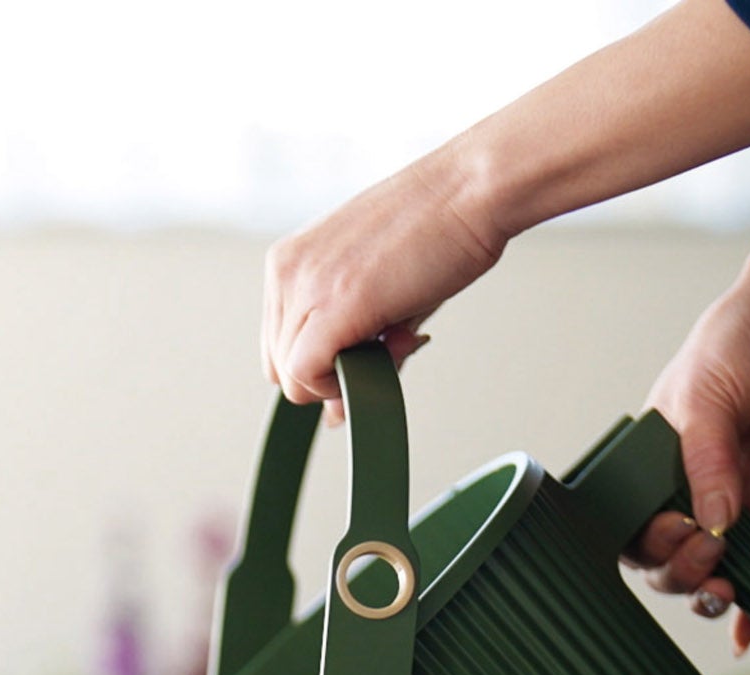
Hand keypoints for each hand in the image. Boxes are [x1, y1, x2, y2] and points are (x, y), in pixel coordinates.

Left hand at [262, 156, 504, 411]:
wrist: (472, 188)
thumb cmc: (438, 230)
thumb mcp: (380, 291)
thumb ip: (353, 347)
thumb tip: (337, 411)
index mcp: (290, 262)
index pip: (278, 345)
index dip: (319, 366)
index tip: (364, 354)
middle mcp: (286, 272)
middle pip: (280, 367)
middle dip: (331, 376)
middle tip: (386, 347)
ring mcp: (306, 287)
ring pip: (293, 377)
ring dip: (345, 378)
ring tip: (397, 337)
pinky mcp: (334, 306)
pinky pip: (307, 375)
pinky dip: (341, 385)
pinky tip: (385, 355)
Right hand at [633, 270, 749, 652]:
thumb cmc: (733, 346)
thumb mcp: (702, 399)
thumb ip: (705, 461)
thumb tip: (713, 521)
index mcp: (649, 470)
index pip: (631, 530)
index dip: (647, 544)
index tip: (673, 528)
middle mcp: (687, 494)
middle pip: (668, 561)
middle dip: (681, 570)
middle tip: (708, 549)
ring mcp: (735, 504)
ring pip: (713, 572)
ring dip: (713, 592)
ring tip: (727, 587)